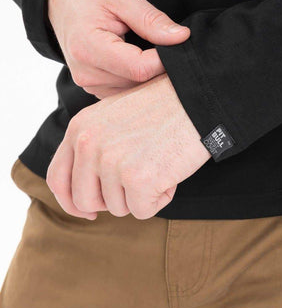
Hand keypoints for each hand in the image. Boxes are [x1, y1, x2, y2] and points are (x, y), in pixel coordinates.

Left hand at [46, 73, 211, 219]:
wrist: (197, 96)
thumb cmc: (163, 106)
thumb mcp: (114, 116)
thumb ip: (93, 146)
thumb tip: (86, 192)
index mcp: (79, 127)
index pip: (57, 178)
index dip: (71, 201)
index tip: (89, 210)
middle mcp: (89, 144)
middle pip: (85, 200)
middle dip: (113, 200)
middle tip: (138, 183)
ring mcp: (112, 162)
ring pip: (118, 208)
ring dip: (141, 195)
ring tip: (160, 163)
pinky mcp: (138, 178)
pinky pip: (143, 211)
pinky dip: (160, 198)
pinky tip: (171, 171)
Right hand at [47, 0, 189, 98]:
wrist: (60, 0)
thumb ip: (151, 19)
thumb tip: (181, 37)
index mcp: (89, 48)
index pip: (140, 69)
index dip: (165, 59)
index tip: (174, 42)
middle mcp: (86, 73)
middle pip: (139, 83)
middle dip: (159, 66)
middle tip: (164, 44)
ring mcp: (89, 84)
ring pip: (136, 91)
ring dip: (149, 74)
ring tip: (147, 48)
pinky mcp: (95, 89)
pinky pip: (127, 93)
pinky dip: (139, 79)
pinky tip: (139, 60)